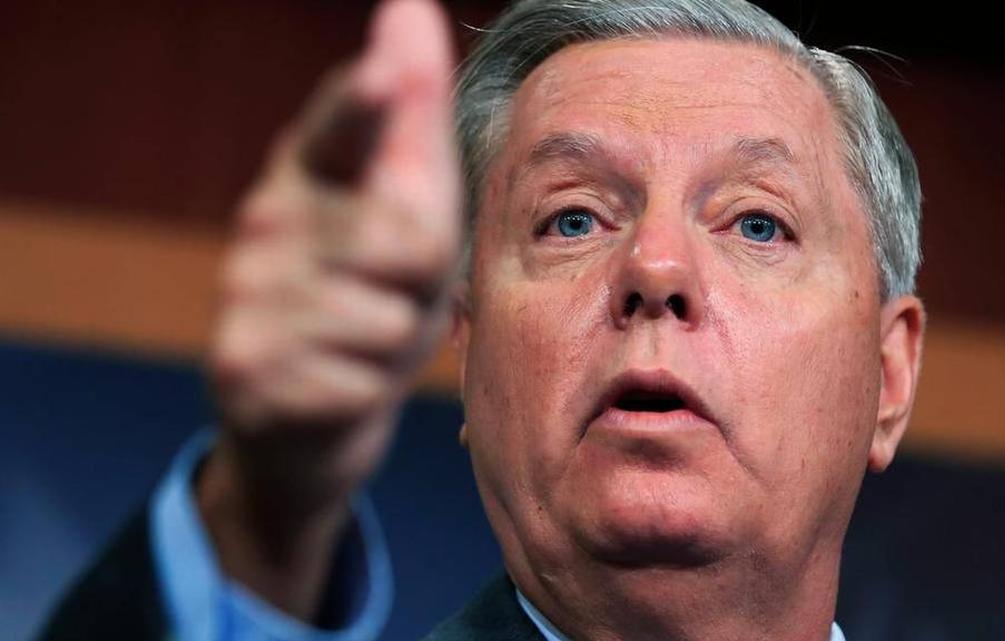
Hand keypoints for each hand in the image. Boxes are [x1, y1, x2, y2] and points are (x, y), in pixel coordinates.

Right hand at [196, 0, 458, 618]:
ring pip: (390, 320)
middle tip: (390, 298)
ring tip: (360, 343)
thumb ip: (411, 120)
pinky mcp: (245, 367)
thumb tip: (407, 4)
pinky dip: (367, 394)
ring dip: (395, 346)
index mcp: (312, 168)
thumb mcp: (403, 211)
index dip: (363, 104)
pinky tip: (333, 385)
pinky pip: (362, 383)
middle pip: (413, 242)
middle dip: (425, 284)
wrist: (305, 416)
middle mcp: (266, 219)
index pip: (342, 130)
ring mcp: (246, 294)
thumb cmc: (372, 294)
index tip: (384, 76)